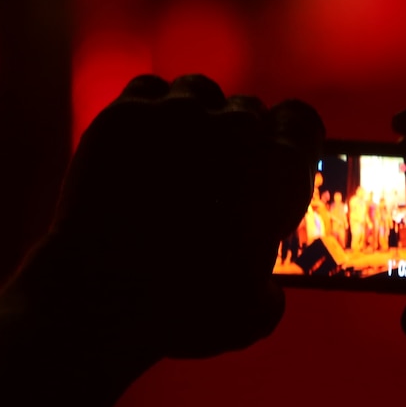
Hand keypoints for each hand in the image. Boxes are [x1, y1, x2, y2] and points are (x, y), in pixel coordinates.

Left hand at [48, 73, 323, 359]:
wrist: (104, 292)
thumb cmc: (186, 309)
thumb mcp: (250, 315)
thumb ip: (269, 291)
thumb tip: (266, 289)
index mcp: (280, 169)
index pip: (302, 122)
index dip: (290, 139)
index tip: (276, 159)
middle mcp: (237, 129)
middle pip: (248, 109)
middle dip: (239, 135)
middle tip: (218, 173)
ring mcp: (179, 114)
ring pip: (199, 91)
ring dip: (196, 114)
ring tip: (179, 152)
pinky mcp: (127, 115)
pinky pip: (148, 91)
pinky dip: (149, 110)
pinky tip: (141, 142)